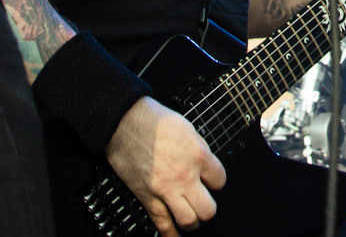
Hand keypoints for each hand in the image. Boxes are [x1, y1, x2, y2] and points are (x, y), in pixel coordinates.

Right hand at [105, 97, 227, 234]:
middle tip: (203, 202)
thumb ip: (199, 149)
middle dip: (207, 207)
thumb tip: (205, 163)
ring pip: (188, 220)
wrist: (125, 123)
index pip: (220, 181)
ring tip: (190, 216)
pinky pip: (162, 223)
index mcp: (198, 156)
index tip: (210, 181)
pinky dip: (170, 233)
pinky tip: (174, 235)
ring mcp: (166, 190)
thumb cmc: (154, 120)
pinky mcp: (148, 197)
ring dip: (192, 221)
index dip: (216, 181)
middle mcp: (185, 176)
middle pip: (208, 208)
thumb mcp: (187, 129)